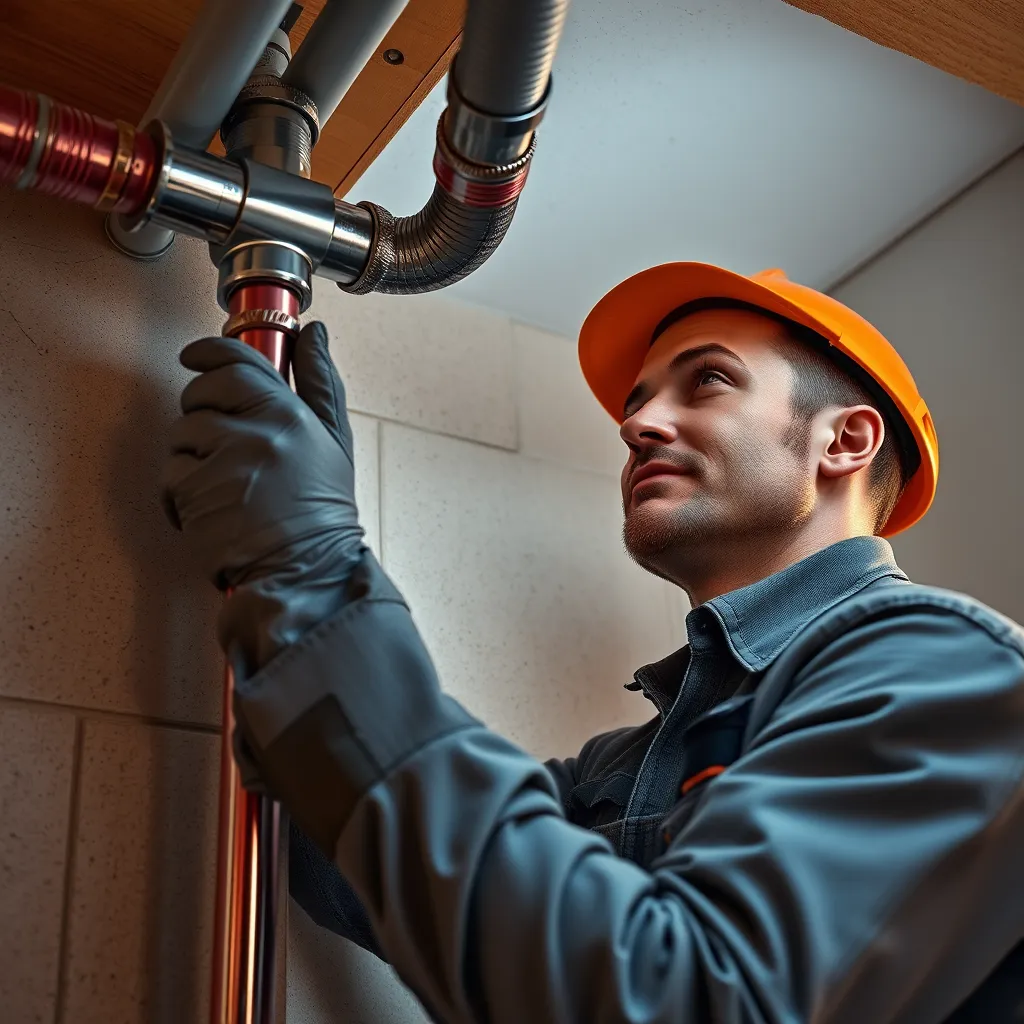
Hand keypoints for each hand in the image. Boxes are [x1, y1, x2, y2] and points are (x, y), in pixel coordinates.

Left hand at [161, 321, 364, 675]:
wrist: (308, 570)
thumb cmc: (321, 511)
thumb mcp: (335, 441)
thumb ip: (322, 383)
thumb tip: (315, 335)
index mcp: (290, 415)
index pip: (238, 362)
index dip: (208, 352)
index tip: (194, 356)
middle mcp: (257, 432)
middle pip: (201, 392)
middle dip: (200, 408)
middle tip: (219, 439)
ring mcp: (224, 462)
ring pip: (181, 434)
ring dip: (192, 455)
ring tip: (224, 484)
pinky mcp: (197, 493)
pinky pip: (171, 473)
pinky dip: (181, 492)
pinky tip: (212, 508)